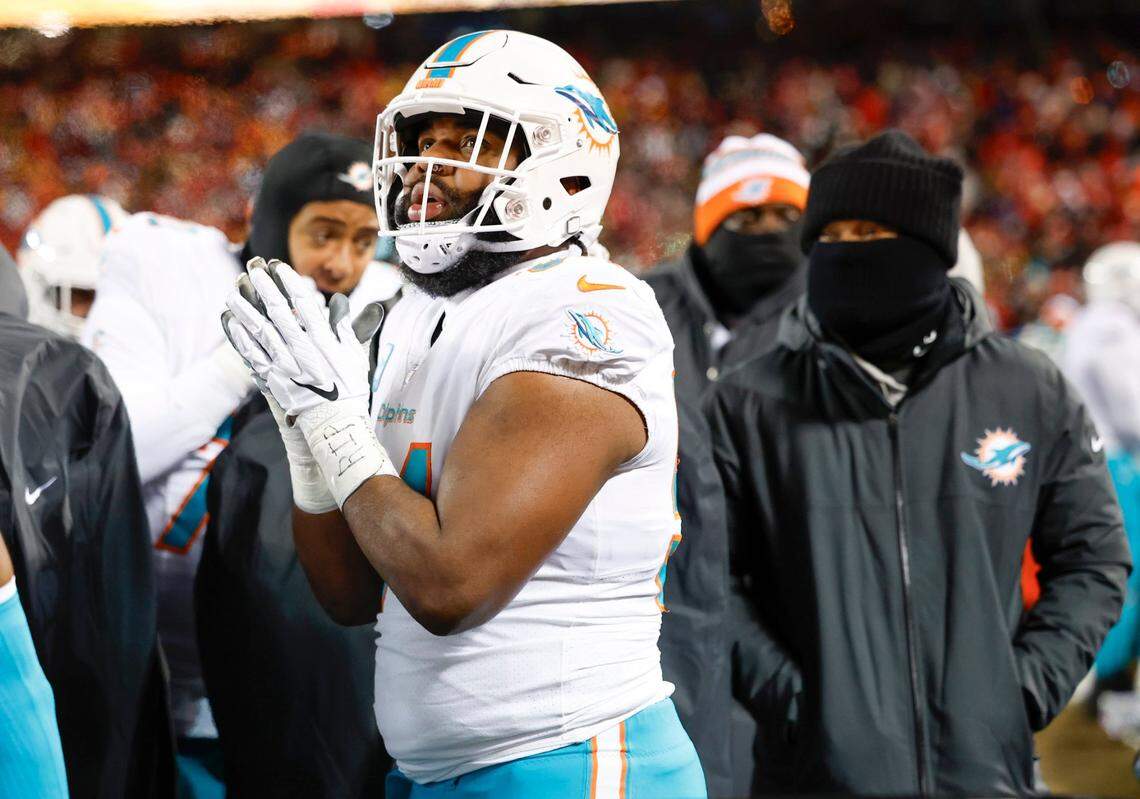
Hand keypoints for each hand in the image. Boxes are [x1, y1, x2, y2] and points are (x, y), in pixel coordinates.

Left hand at [222, 257, 396, 507]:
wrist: (333, 426)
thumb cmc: (349, 391)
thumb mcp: (355, 356)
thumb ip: (344, 327)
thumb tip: (338, 302)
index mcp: (322, 339)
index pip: (302, 301)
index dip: (287, 281)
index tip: (277, 266)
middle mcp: (299, 348)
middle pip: (276, 309)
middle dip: (263, 286)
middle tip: (252, 268)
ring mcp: (282, 363)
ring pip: (258, 328)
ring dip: (244, 307)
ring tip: (233, 289)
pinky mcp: (270, 378)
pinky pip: (250, 353)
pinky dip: (238, 335)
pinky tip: (230, 322)